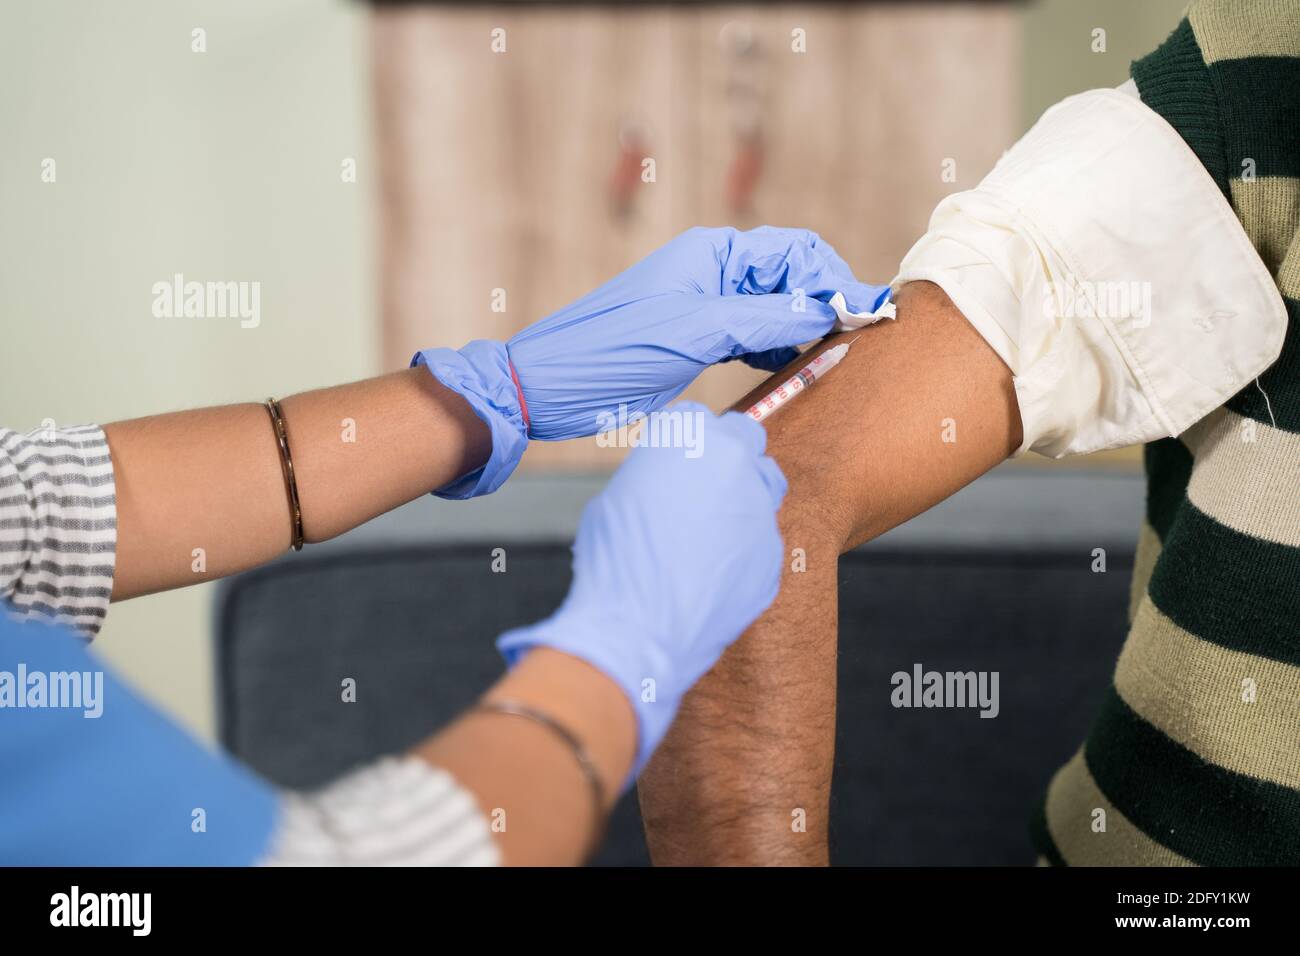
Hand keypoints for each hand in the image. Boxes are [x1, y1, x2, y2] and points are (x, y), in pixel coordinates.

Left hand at [412, 226, 888, 497]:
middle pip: (789, 275)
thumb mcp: (693, 334)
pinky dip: (776, 348)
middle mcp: (711, 272)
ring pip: (773, 307)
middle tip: (858, 334)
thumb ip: (762, 320)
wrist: (546, 387)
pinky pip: (751, 335)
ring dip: (804, 326)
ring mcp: (703, 306)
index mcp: (711, 254)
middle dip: (826, 298)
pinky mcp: (694, 339)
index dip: (835, 278)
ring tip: (832, 353)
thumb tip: (826, 310)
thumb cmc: (608, 353)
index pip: (794, 251)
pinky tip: (789, 368)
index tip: (868, 313)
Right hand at [496, 403, 787, 780]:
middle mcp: (735, 463)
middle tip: (701, 485)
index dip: (685, 442)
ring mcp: (761, 510)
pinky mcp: (773, 555)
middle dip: (728, 455)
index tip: (674, 463)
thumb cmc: (613, 561)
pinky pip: (762, 541)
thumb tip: (671, 482)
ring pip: (765, 486)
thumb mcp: (618, 499)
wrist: (636, 629)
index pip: (699, 418)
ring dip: (744, 497)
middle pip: (746, 438)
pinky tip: (710, 577)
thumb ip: (657, 477)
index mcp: (690, 437)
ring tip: (706, 532)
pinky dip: (743, 550)